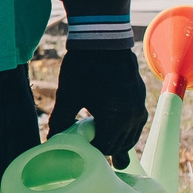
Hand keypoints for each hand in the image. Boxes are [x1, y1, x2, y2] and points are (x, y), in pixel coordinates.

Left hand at [49, 44, 147, 165]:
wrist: (103, 38)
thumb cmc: (84, 67)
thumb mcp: (68, 95)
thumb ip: (60, 120)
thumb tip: (51, 138)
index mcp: (115, 118)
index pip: (106, 148)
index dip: (92, 153)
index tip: (81, 152)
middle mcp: (133, 115)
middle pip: (121, 145)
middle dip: (107, 150)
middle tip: (92, 154)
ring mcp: (139, 106)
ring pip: (132, 135)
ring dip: (119, 142)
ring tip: (108, 148)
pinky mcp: (140, 96)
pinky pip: (137, 122)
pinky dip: (127, 129)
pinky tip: (116, 128)